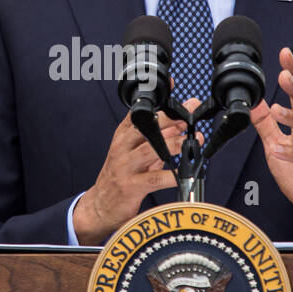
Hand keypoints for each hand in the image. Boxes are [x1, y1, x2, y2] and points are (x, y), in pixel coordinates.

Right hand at [72, 97, 203, 245]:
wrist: (101, 206)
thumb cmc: (122, 176)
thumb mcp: (137, 153)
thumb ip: (159, 137)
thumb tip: (182, 121)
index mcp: (123, 135)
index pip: (139, 111)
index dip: (155, 98)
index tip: (172, 85)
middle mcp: (122, 147)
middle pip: (146, 127)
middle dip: (170, 120)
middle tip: (189, 116)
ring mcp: (125, 166)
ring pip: (151, 149)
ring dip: (174, 144)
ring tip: (192, 140)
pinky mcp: (131, 185)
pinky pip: (154, 178)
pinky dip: (172, 175)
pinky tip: (186, 172)